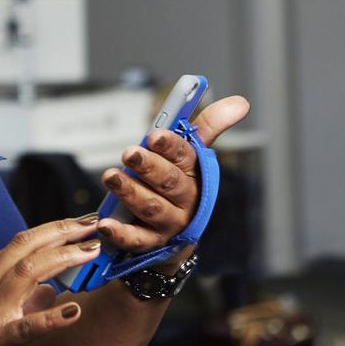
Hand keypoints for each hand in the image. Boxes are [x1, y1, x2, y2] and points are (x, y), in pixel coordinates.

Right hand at [0, 218, 101, 345]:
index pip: (21, 243)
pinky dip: (51, 318)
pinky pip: (26, 327)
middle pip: (26, 247)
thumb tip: (51, 292)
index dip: (52, 229)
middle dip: (61, 231)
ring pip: (27, 272)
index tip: (78, 222)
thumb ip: (18, 298)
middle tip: (93, 224)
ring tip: (91, 251)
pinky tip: (74, 311)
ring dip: (63, 257)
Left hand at [98, 96, 249, 251]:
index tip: (156, 135)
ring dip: (130, 192)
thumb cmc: (179, 185)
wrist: (177, 234)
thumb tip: (240, 103)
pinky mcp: (151, 242)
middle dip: (149, 166)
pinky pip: (136, 239)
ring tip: (110, 177)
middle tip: (129, 153)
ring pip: (151, 207)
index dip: (171, 145)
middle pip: (169, 182)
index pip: (186, 156)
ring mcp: (169, 222)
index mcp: (194, 173)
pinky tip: (105, 223)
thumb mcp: (192, 155)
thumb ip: (207, 126)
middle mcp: (185, 199)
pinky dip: (121, 232)